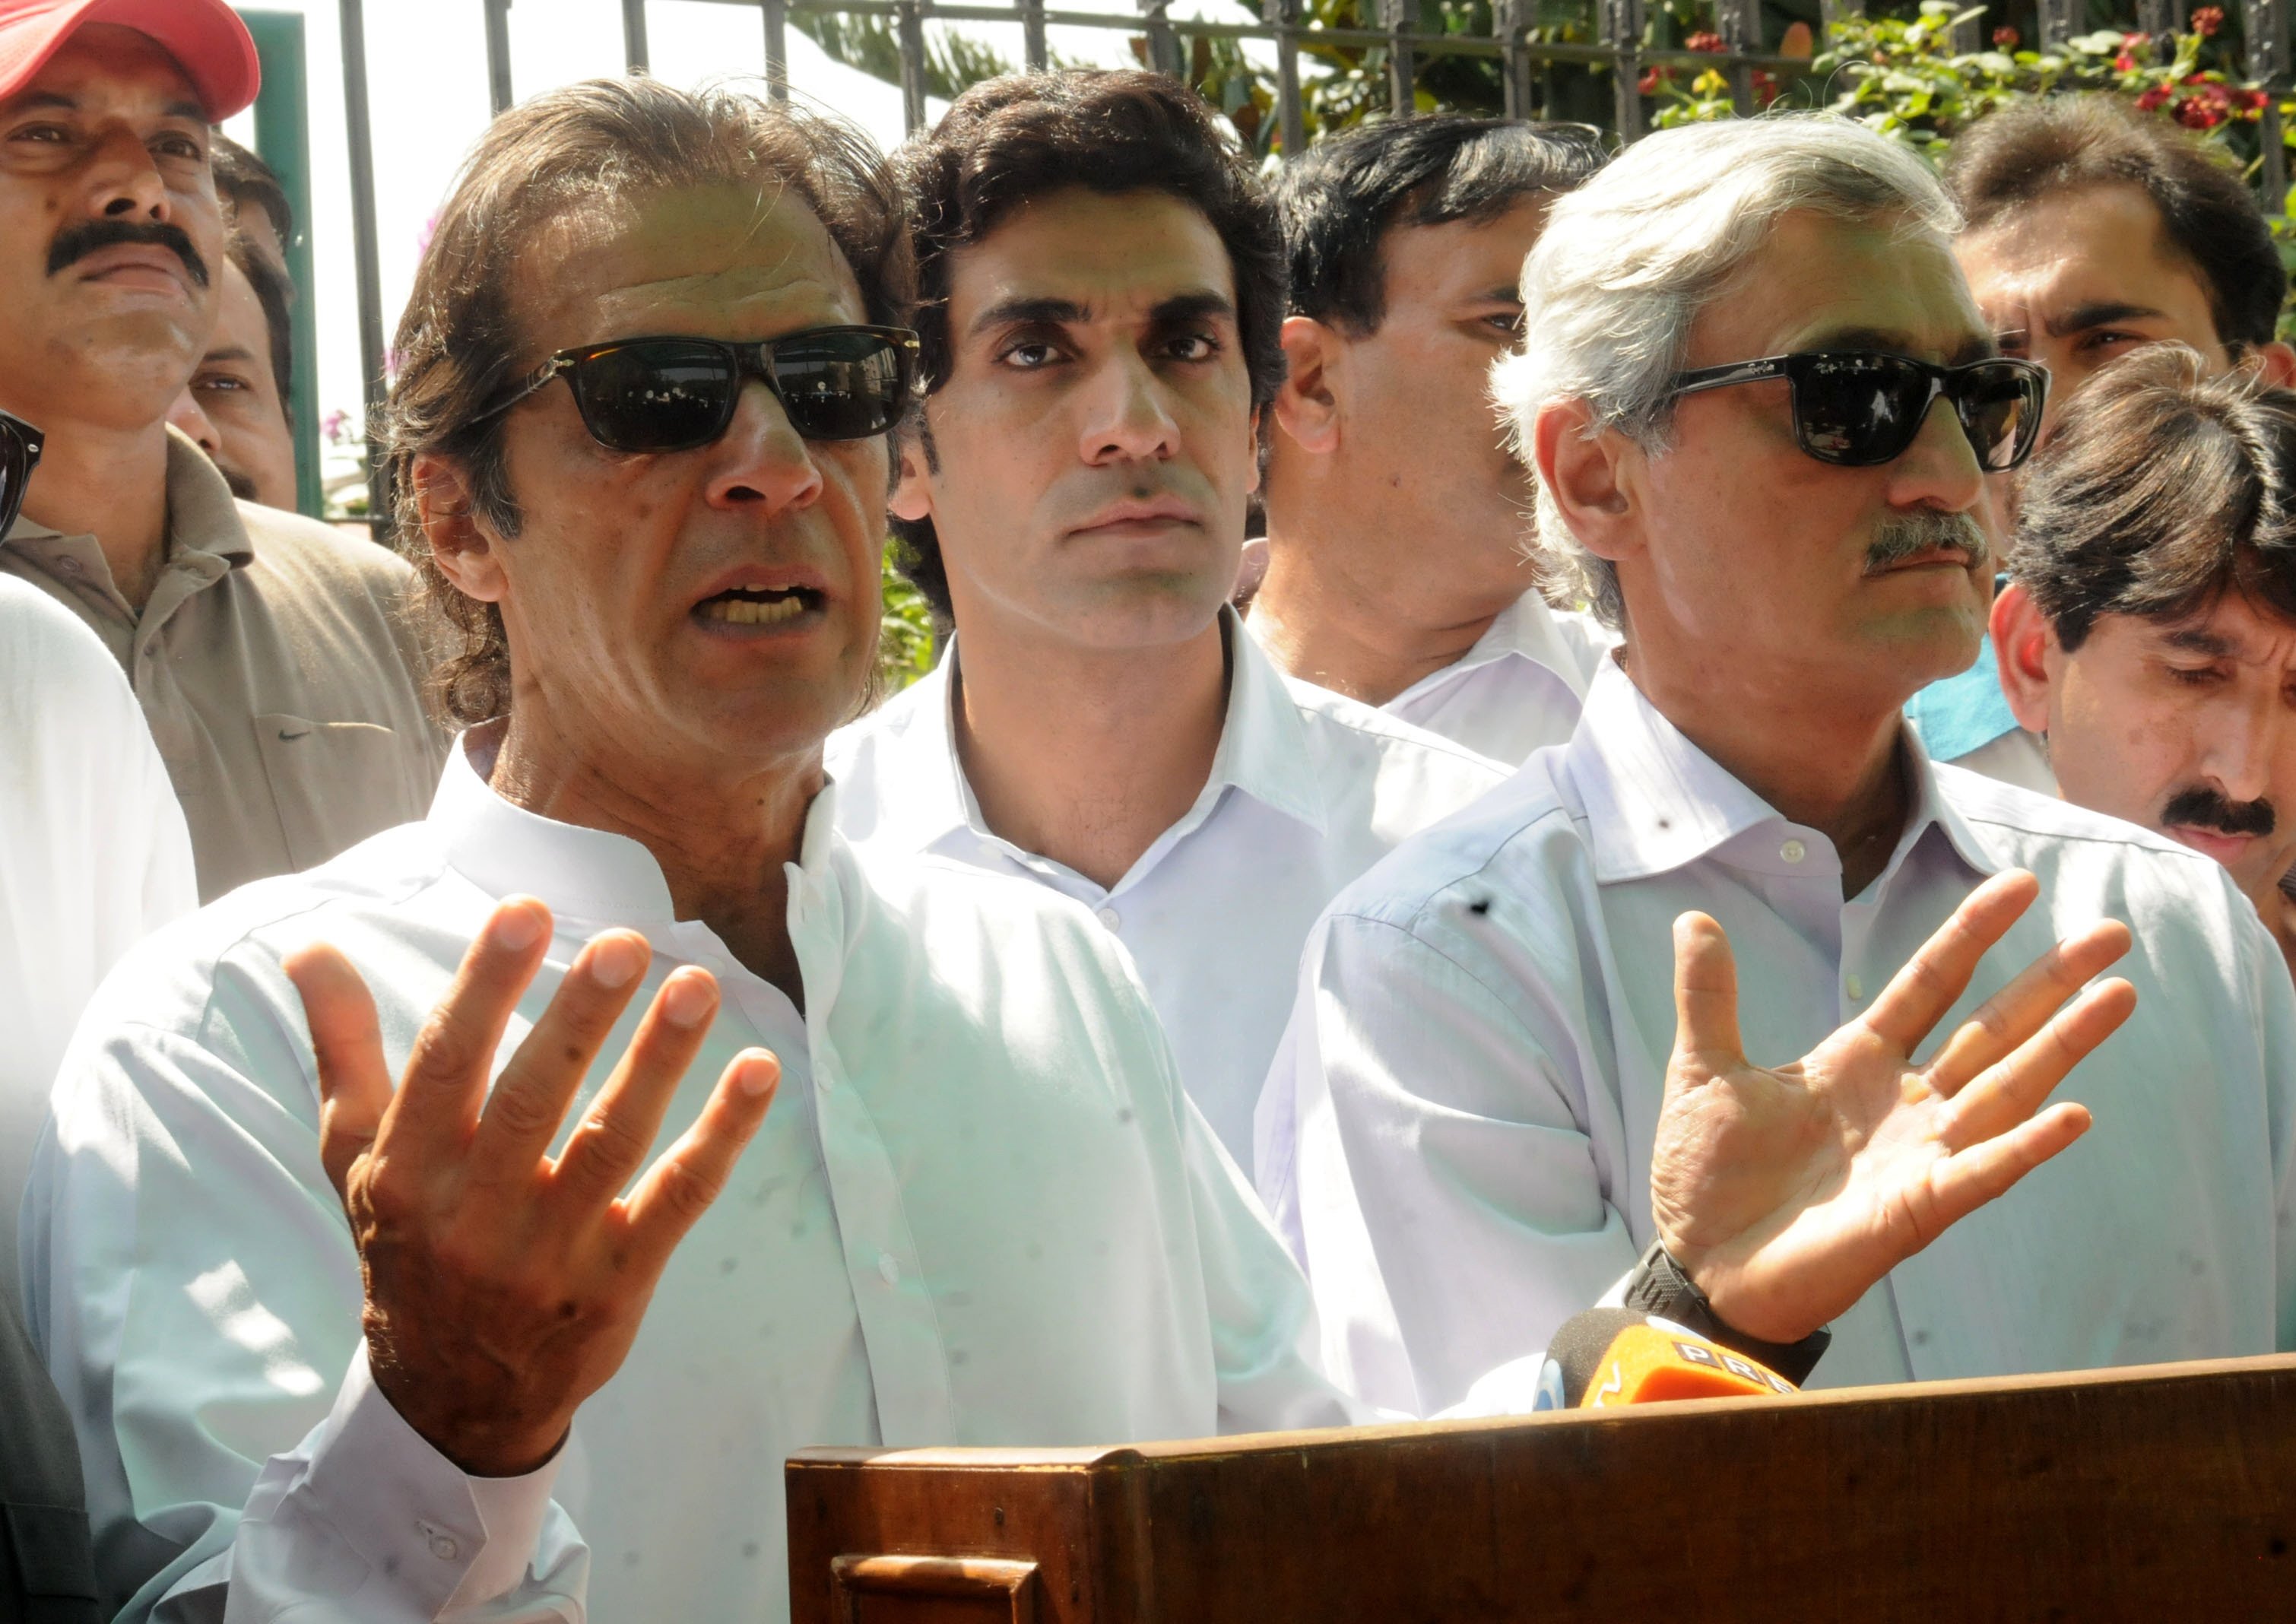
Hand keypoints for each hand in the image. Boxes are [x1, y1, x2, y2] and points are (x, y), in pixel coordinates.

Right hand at [283, 896, 779, 1476]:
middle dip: (578, 1019)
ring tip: (697, 985)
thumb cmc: (410, 1245)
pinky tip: (759, 1072)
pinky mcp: (616, 1282)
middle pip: (531, 1101)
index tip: (527, 911)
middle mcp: (473, 1211)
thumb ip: (345, 1048)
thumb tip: (310, 944)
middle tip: (627, 943)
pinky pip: (677, 1199)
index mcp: (408, 1168)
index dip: (485, 987)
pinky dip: (722, 1136)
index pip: (446, 1064)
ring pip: (610, 1142)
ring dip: (658, 1063)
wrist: (449, 1399)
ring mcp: (549, 1251)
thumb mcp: (358, 1157)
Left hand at [1649, 870, 2134, 1344]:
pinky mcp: (1919, 1209)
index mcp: (1857, 1061)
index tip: (2019, 884)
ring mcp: (1919, 1154)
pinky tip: (2075, 1114)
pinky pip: (1984, 1172)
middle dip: (2050, 981)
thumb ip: (1709, 997)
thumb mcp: (1704, 1070)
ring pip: (2007, 1088)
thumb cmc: (1708, 1176)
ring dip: (2063, 1045)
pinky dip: (2027, 1145)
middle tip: (2113, 935)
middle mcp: (1904, 1102)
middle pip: (1992, 1028)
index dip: (1972, 933)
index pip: (1929, 983)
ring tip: (2117, 996)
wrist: (1700, 1263)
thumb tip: (1694, 918)